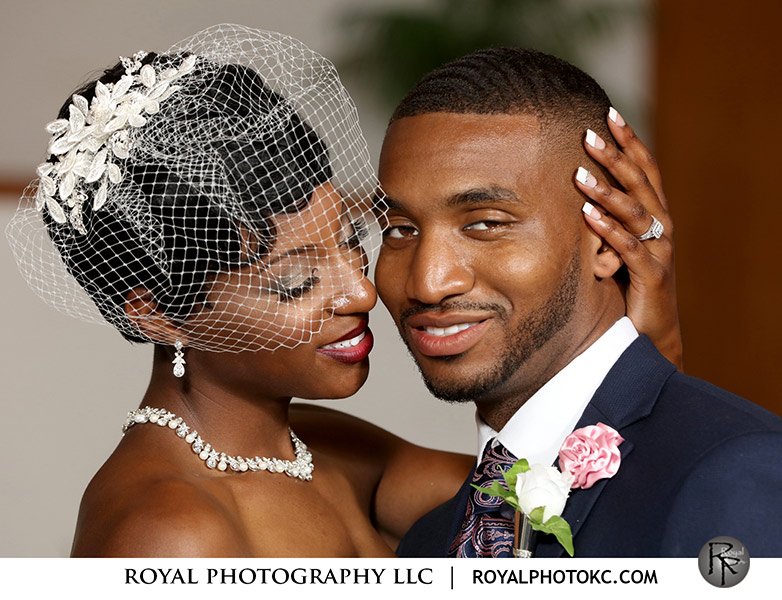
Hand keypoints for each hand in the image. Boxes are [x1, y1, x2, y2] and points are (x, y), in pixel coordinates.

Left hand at [575, 108, 681, 369]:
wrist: (649, 335)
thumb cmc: (628, 286)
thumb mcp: (616, 246)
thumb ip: (602, 221)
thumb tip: (567, 192)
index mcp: (654, 216)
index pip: (644, 170)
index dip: (629, 142)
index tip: (608, 113)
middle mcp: (661, 228)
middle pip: (640, 182)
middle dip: (616, 155)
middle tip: (589, 133)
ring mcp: (659, 252)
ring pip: (635, 211)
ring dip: (607, 190)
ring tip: (579, 173)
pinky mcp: (652, 277)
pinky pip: (630, 248)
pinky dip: (608, 230)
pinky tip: (587, 215)